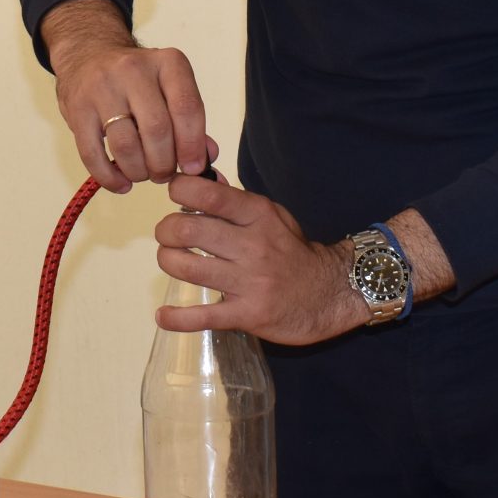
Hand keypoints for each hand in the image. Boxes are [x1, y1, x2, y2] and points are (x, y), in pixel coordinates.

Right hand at [41, 0, 218, 191]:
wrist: (88, 53)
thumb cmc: (137, 78)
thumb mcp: (169, 85)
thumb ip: (190, 120)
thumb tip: (206, 157)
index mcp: (168, 63)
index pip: (187, 108)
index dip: (192, 145)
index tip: (192, 168)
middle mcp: (134, 70)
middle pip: (157, 130)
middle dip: (164, 164)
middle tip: (164, 174)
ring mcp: (102, 88)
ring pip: (126, 145)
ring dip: (138, 171)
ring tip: (142, 173)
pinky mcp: (77, 109)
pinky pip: (93, 154)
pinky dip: (110, 177)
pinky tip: (122, 183)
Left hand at [154, 173, 367, 345]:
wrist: (332, 293)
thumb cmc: (294, 251)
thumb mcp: (273, 216)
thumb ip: (235, 201)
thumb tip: (199, 180)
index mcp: (258, 215)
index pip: (208, 193)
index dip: (179, 189)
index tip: (174, 195)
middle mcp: (253, 245)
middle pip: (187, 230)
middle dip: (165, 231)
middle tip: (168, 235)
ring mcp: (250, 281)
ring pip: (187, 268)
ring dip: (168, 262)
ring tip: (171, 261)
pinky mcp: (248, 314)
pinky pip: (203, 316)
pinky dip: (177, 318)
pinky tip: (164, 315)